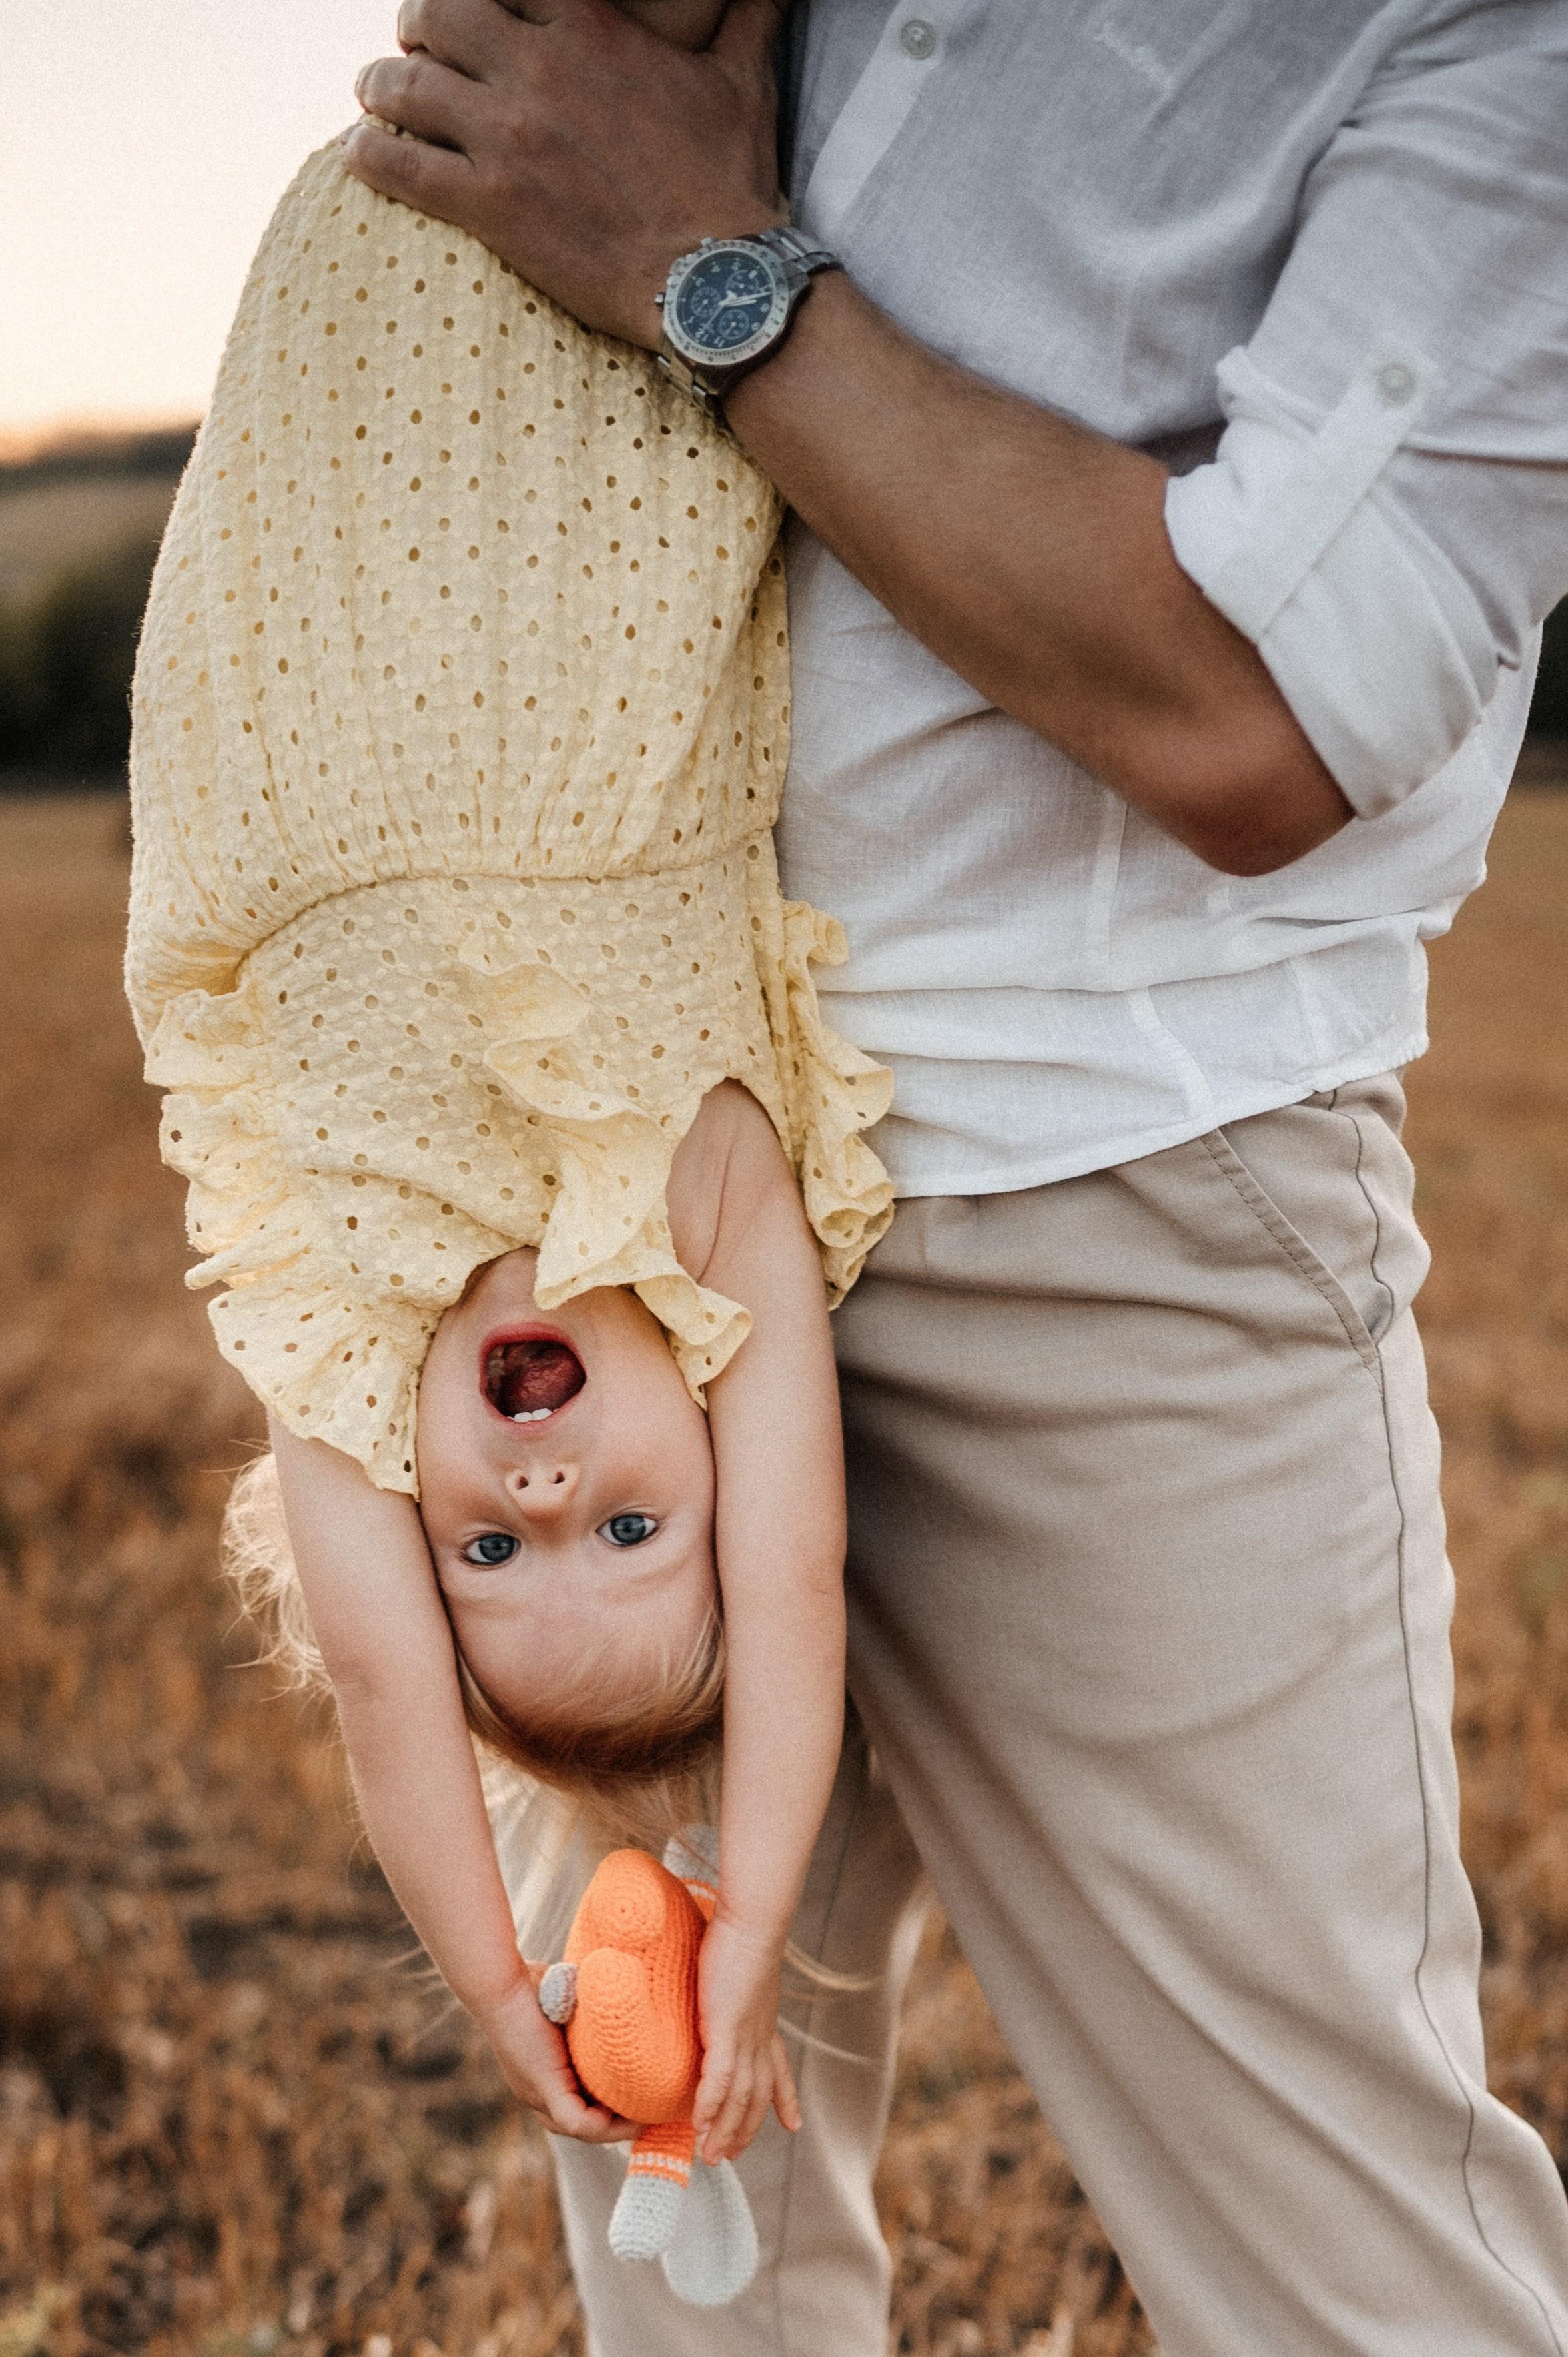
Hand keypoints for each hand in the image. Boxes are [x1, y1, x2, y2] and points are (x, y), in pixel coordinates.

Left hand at [341, 0, 786, 346]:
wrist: (717, 281)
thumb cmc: (733, 183)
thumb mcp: (744, 79)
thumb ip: (750, 13)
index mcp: (590, 26)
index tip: (476, 14)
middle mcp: (537, 67)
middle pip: (435, 14)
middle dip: (418, 28)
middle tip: (418, 51)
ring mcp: (507, 135)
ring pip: (402, 84)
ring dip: (380, 88)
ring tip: (377, 99)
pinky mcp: (488, 204)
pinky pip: (396, 164)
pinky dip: (368, 155)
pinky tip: (361, 154)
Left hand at [474, 1967, 641, 2141]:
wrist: (501, 1981)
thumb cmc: (531, 1984)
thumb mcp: (568, 2007)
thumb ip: (590, 2018)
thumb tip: (623, 2004)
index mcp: (542, 2079)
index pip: (578, 2110)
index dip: (610, 2110)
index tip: (642, 2096)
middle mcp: (538, 2096)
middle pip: (583, 2126)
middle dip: (619, 2124)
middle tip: (652, 2109)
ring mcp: (538, 2096)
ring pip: (584, 2130)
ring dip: (618, 2127)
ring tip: (648, 2114)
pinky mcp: (544, 2088)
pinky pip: (579, 2123)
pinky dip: (607, 2125)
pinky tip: (632, 2116)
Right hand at [691, 1911, 800, 2162]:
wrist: (752, 1920)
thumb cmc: (740, 1933)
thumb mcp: (739, 1968)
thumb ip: (730, 1984)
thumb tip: (722, 1971)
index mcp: (764, 2023)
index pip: (778, 2070)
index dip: (786, 2099)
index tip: (793, 2124)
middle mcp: (759, 2036)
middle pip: (757, 2095)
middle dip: (746, 2128)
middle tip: (730, 2155)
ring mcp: (745, 2036)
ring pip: (739, 2098)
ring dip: (725, 2130)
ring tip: (710, 2156)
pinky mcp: (726, 2031)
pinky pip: (718, 2081)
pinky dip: (709, 2106)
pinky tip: (699, 2125)